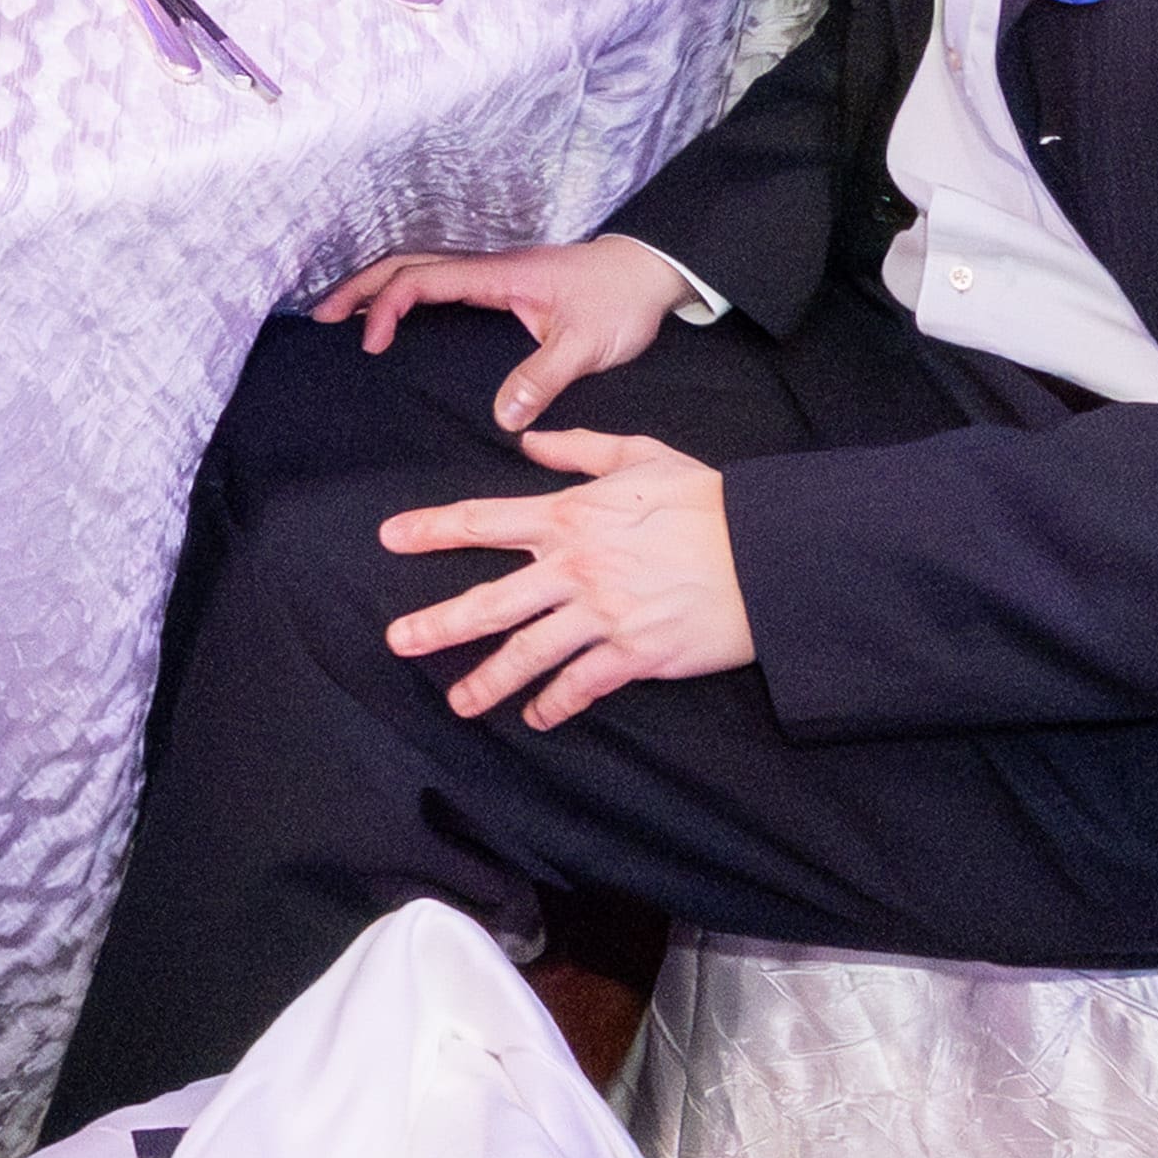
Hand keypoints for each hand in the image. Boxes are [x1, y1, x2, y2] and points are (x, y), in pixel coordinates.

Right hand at [313, 234, 696, 429]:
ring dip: (379, 285)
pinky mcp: (502, 283)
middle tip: (323, 318)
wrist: (650, 271)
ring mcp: (493, 273)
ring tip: (345, 314)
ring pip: (420, 267)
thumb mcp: (587, 345)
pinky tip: (399, 317)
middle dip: (360, 287)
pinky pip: (440, 280)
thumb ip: (542, 377)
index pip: (422, 281)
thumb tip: (501, 417)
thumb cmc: (619, 302)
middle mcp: (487, 268)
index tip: (370, 343)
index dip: (386, 307)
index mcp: (496, 276)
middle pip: (406, 264)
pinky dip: (406, 291)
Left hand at [383, 428, 752, 726]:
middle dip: (440, 623)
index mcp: (570, 516)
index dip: (432, 529)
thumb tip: (530, 440)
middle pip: (491, 600)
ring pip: (528, 652)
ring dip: (488, 682)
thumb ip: (580, 449)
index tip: (390, 537)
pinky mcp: (635, 653)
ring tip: (458, 704)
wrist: (767, 552)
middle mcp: (575, 567)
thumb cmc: (707, 500)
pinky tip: (537, 717)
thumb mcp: (641, 455)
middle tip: (398, 641)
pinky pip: (582, 684)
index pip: (484, 521)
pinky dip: (557, 704)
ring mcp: (603, 614)